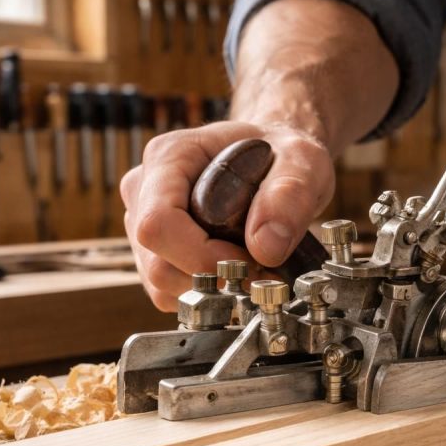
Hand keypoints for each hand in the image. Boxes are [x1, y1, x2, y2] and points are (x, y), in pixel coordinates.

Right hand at [120, 121, 334, 310]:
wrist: (276, 158)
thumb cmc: (281, 152)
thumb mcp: (302, 159)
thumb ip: (289, 195)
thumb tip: (266, 247)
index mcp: (168, 157)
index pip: (158, 223)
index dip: (201, 255)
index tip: (248, 260)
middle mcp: (145, 190)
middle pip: (157, 262)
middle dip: (212, 277)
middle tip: (260, 268)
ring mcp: (144, 224)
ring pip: (161, 284)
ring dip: (211, 288)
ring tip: (250, 265)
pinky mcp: (155, 252)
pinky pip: (169, 293)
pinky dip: (206, 294)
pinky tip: (234, 272)